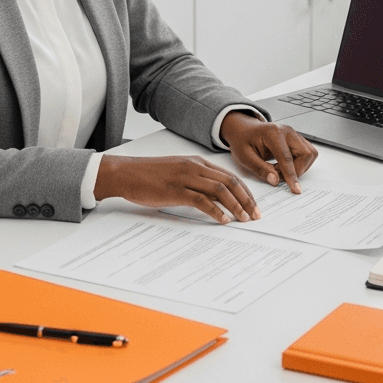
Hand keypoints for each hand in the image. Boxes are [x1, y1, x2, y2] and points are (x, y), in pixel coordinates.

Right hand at [94, 155, 258, 223]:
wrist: (127, 173)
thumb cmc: (150, 175)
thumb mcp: (179, 172)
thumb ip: (198, 180)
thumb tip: (216, 197)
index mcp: (198, 162)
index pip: (230, 175)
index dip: (246, 191)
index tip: (254, 204)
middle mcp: (195, 167)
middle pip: (230, 182)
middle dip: (247, 199)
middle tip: (255, 215)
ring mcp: (186, 178)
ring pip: (220, 190)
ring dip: (236, 205)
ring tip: (244, 219)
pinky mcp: (176, 190)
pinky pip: (202, 200)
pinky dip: (216, 211)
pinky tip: (223, 220)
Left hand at [220, 112, 317, 193]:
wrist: (244, 130)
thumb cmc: (243, 141)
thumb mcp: (244, 157)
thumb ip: (260, 169)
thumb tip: (276, 181)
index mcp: (272, 133)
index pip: (286, 157)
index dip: (291, 175)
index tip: (295, 189)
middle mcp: (287, 131)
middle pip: (304, 154)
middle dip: (296, 171)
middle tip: (277, 175)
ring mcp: (294, 134)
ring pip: (309, 154)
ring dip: (298, 167)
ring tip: (279, 169)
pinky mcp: (297, 139)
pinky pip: (307, 153)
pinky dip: (299, 164)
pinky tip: (284, 165)